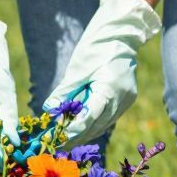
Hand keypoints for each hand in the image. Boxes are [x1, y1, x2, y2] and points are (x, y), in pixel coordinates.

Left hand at [41, 0, 161, 141]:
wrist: (119, 33)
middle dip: (78, 135)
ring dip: (86, 130)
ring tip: (67, 137)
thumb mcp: (77, 70)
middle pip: (98, 125)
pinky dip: (95, 121)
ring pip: (104, 123)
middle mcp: (122, 98)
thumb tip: (48, 109)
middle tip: (58, 142)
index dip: (73, 130)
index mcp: (110, 89)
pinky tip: (81, 124)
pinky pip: (110, 116)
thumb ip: (64, 92)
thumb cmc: (96, 47)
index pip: (90, 118)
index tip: (58, 137)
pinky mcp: (127, 98)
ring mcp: (127, 99)